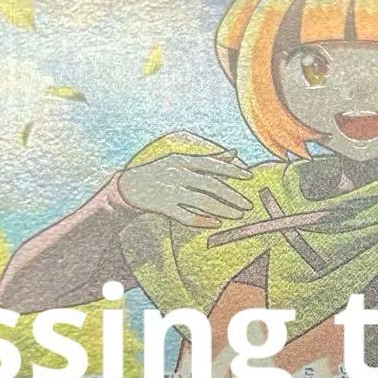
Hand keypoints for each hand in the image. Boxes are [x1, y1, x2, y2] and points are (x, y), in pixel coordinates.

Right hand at [118, 142, 252, 227]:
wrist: (127, 187)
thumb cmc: (160, 172)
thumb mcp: (181, 160)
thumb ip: (209, 158)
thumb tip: (235, 153)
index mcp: (183, 160)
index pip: (212, 164)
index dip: (232, 170)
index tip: (250, 176)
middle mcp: (177, 173)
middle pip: (211, 185)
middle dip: (232, 195)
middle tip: (248, 204)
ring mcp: (170, 190)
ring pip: (202, 202)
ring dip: (222, 210)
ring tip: (238, 215)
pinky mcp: (163, 207)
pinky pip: (186, 216)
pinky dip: (202, 221)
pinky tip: (216, 224)